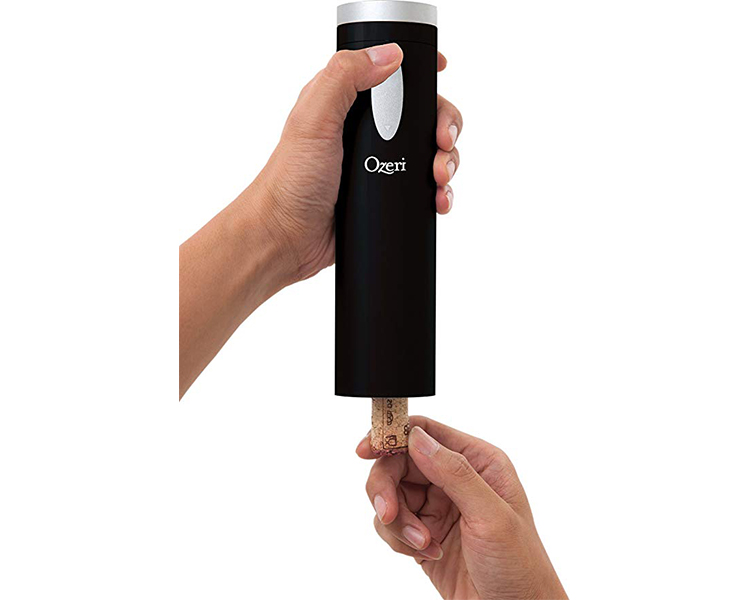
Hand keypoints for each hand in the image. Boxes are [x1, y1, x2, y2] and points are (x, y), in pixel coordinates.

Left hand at [180, 44, 460, 396]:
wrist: (285, 238)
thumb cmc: (289, 182)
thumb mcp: (313, 118)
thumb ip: (344, 77)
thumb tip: (389, 54)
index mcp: (347, 102)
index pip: (394, 75)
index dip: (422, 73)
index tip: (441, 74)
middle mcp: (365, 131)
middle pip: (423, 115)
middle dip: (443, 125)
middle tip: (441, 141)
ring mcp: (378, 165)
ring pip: (430, 153)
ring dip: (446, 161)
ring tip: (440, 177)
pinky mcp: (385, 195)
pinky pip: (424, 189)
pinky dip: (439, 192)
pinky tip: (439, 200)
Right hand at [356, 417, 566, 599]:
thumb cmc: (520, 566)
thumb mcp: (491, 515)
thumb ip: (454, 473)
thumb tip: (416, 438)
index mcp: (478, 462)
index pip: (427, 432)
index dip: (393, 436)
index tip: (367, 450)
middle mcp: (456, 479)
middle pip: (400, 463)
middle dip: (388, 487)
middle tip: (388, 511)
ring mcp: (438, 506)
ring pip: (392, 494)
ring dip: (398, 520)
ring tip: (421, 543)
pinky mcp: (424, 533)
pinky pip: (392, 523)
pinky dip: (398, 539)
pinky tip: (425, 552)